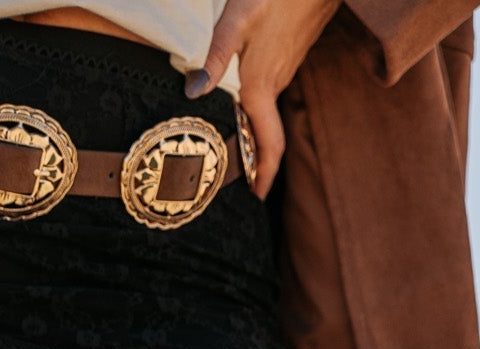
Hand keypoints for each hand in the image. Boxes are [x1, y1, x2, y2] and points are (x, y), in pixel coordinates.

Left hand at [185, 0, 341, 198]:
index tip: (258, 196)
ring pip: (268, 114)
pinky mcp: (287, 56)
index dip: (264, 174)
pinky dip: (259, 111)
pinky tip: (245, 106)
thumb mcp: (235, 21)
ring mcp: (285, 70)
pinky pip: (271, 93)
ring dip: (256, 137)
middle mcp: (276, 85)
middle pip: (267, 135)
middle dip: (256, 162)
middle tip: (241, 183)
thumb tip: (192, 93)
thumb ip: (215, 58)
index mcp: (261, 85)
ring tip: (238, 153)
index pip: (269, 143)